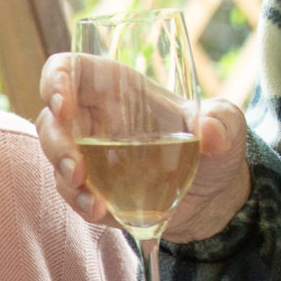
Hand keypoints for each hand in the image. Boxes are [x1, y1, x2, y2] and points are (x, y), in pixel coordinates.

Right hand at [37, 53, 250, 242]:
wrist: (214, 196)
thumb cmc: (216, 145)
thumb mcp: (229, 126)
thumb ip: (223, 121)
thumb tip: (209, 131)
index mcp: (118, 88)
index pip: (70, 69)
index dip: (56, 81)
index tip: (63, 104)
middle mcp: (96, 119)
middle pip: (51, 120)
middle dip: (56, 143)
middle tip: (76, 169)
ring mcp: (90, 156)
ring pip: (55, 158)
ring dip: (64, 178)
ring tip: (92, 199)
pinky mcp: (93, 189)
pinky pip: (72, 194)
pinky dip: (81, 203)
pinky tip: (102, 211)